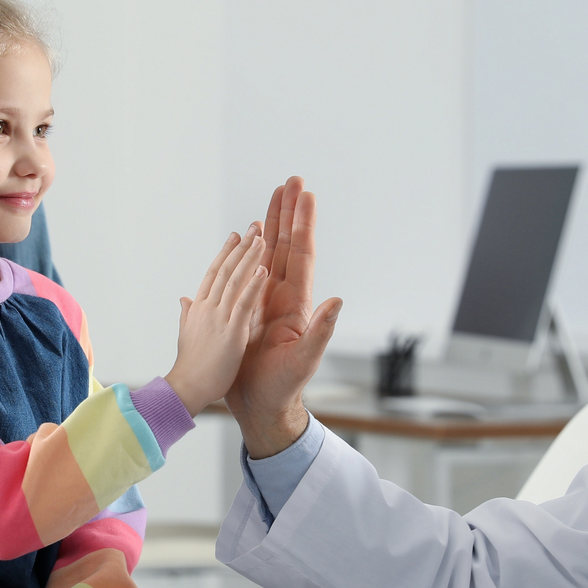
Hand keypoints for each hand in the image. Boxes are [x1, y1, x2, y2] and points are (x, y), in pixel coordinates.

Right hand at [164, 230, 269, 410]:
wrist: (187, 390)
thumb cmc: (190, 367)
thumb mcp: (187, 334)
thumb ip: (188, 314)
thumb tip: (184, 298)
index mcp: (200, 308)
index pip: (214, 274)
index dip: (225, 253)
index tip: (235, 236)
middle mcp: (208, 308)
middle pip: (225, 270)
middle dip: (241, 246)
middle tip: (254, 225)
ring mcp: (219, 318)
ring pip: (235, 280)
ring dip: (249, 257)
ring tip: (261, 237)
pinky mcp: (232, 332)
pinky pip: (244, 304)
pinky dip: (253, 285)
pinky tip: (263, 268)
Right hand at [229, 177, 341, 457]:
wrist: (262, 406)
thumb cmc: (283, 388)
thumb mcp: (304, 361)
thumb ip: (321, 332)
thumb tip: (338, 302)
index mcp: (296, 303)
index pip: (300, 254)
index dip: (302, 224)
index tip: (304, 194)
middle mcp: (282, 296)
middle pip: (286, 244)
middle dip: (289, 212)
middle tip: (291, 180)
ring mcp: (265, 301)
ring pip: (270, 253)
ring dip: (273, 224)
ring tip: (274, 195)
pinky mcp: (249, 310)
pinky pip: (250, 272)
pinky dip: (251, 249)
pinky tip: (250, 236)